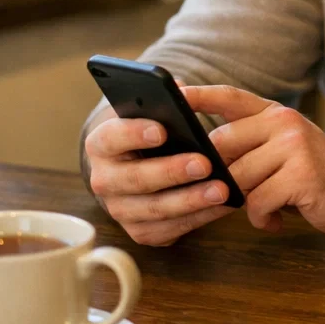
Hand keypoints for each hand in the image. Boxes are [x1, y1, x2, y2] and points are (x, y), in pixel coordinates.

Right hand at [84, 93, 238, 246]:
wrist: (143, 167)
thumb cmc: (154, 133)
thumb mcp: (153, 113)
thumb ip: (165, 102)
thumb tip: (184, 91)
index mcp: (101, 144)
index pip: (111, 138)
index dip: (133, 134)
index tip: (161, 130)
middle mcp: (104, 180)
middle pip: (134, 179)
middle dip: (171, 172)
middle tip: (204, 162)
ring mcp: (120, 210)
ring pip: (154, 209)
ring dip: (190, 200)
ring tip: (222, 189)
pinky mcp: (141, 232)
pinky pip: (171, 229)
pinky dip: (199, 218)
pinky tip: (224, 204)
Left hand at [190, 85, 324, 234]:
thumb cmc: (314, 175)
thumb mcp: (283, 148)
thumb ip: (249, 143)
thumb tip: (201, 153)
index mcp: (275, 113)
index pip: (230, 97)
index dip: (199, 95)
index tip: (172, 93)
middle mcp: (284, 123)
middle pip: (223, 147)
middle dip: (220, 176)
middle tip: (231, 195)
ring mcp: (294, 147)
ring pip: (238, 178)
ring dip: (245, 202)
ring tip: (266, 208)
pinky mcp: (302, 175)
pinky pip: (258, 201)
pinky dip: (262, 217)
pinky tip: (277, 219)